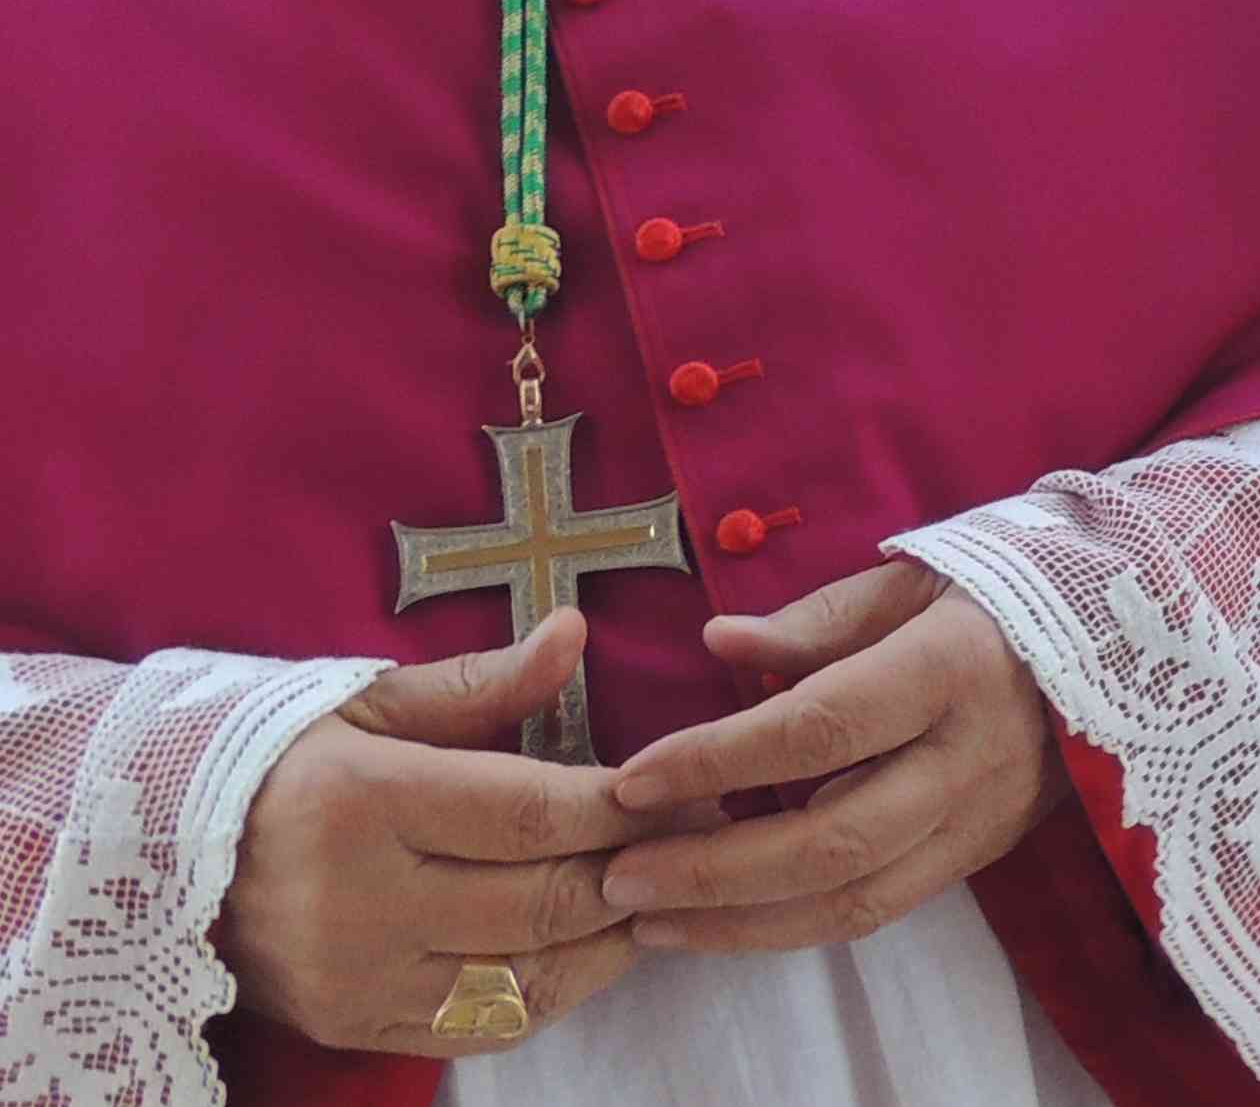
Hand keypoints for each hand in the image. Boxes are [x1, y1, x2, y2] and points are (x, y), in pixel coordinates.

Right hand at [222, 613, 700, 1053]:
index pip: (531, 814)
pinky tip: (589, 942)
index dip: (624, 804)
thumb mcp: (374, 703)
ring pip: (529, 976)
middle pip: (543, 902)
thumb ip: (484, 683)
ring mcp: (357, 979)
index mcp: (366, 803)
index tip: (685, 785)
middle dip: (636, 867)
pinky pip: (488, 1023)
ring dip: (610, 936)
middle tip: (698, 835)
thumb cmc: (287, 760)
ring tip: (658, 885)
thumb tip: (575, 633)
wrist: (161, 855)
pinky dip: (556, 986)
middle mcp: (359, 904)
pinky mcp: (356, 1026)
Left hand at [601, 560, 1066, 953]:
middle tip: (619, 876)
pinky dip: (790, 927)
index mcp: (950, 667)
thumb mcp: (917, 579)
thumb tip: (715, 645)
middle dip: (712, 871)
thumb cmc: (1005, 592)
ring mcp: (982, 819)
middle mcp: (970, 757)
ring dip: (739, 923)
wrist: (1132, 639)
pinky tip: (722, 921)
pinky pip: (877, 911)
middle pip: (831, 842)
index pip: (820, 729)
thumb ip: (815, 622)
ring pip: (853, 901)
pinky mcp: (981, 856)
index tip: (634, 778)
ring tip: (647, 921)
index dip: (719, 759)